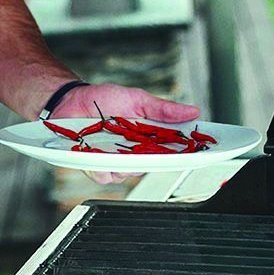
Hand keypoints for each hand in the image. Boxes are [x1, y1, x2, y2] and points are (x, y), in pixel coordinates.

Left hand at [51, 83, 200, 185]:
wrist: (72, 100)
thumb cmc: (104, 100)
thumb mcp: (137, 100)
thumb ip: (163, 110)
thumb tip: (193, 111)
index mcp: (148, 139)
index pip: (173, 151)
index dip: (188, 154)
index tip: (202, 152)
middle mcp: (134, 154)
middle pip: (153, 166)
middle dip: (155, 159)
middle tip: (152, 145)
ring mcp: (115, 162)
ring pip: (129, 173)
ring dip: (125, 161)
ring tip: (117, 143)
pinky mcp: (95, 166)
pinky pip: (105, 175)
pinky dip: (103, 165)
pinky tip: (99, 152)